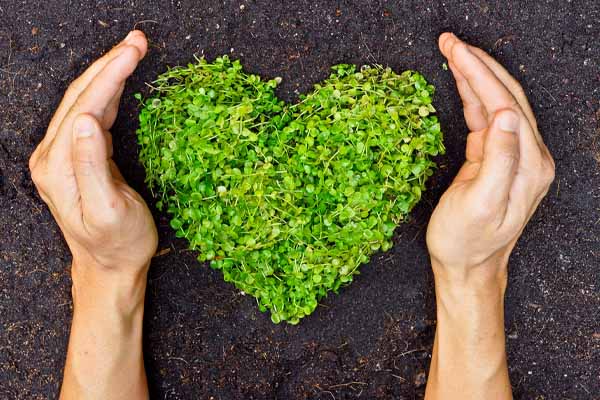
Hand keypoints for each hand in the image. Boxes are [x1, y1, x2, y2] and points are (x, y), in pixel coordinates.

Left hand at [29, 30, 156, 282]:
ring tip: (133, 51)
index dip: (110, 75)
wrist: (109, 267)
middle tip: (138, 40)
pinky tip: (120, 80)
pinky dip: (108, 93)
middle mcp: (52, 156)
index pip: (84, 106)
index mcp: (57, 166)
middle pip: (79, 96)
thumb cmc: (117, 243)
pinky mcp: (77, 158)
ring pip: (84, 101)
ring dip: (108, 73)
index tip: (135, 50)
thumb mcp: (109, 209)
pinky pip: (90, 115)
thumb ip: (92, 164)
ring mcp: (62, 156)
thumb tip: (87, 119)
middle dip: (109, 64)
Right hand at [424, 33, 554, 399]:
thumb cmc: (467, 241)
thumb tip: (503, 116)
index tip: (453, 49)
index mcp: (528, 164)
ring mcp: (515, 156)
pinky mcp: (497, 159)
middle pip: (505, 95)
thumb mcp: (480, 205)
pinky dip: (473, 95)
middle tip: (448, 41)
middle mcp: (529, 155)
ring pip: (497, 102)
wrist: (468, 267)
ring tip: (451, 51)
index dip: (478, 73)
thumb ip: (498, 160)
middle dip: (477, 64)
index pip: (504, 103)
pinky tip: (461, 81)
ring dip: (475, 74)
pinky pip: (487, 117)